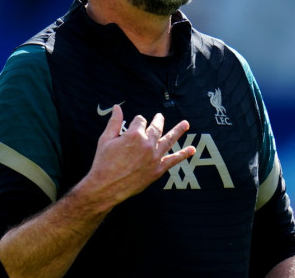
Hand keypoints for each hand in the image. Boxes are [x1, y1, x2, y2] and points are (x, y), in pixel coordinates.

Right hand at [79, 105, 194, 208]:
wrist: (106, 187)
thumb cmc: (103, 163)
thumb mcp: (105, 139)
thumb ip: (114, 122)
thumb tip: (117, 107)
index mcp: (134, 135)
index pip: (140, 121)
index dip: (136, 122)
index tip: (133, 126)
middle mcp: (147, 144)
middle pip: (156, 127)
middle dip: (158, 121)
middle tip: (160, 117)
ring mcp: (154, 157)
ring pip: (169, 139)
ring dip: (178, 131)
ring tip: (186, 124)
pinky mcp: (157, 169)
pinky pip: (173, 160)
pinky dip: (183, 154)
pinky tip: (191, 149)